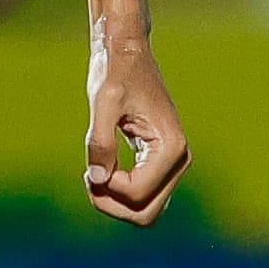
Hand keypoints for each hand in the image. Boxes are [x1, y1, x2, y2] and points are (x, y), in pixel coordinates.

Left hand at [82, 35, 189, 225]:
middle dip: (112, 206)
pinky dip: (118, 193)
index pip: (136, 193)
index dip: (106, 187)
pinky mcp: (159, 162)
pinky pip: (141, 196)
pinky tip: (100, 170)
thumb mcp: (102, 101)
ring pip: (145, 211)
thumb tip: (98, 178)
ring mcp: (171, 164)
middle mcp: (179, 160)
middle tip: (89, 178)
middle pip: (146, 215)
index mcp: (171, 147)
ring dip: (115, 203)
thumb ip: (99, 140)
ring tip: (93, 174)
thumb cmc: (115, 71)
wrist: (127, 52)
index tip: (89, 164)